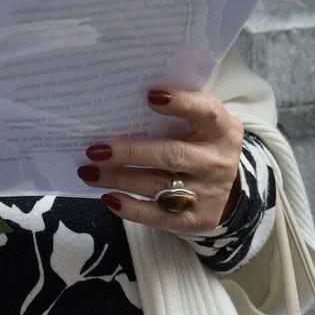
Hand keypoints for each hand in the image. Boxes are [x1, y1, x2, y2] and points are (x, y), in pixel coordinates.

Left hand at [77, 88, 245, 232]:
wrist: (225, 190)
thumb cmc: (198, 144)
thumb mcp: (198, 125)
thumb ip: (173, 113)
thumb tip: (120, 102)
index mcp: (221, 130)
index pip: (206, 112)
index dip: (182, 103)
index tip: (150, 95)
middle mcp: (218, 161)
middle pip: (172, 156)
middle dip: (130, 152)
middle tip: (95, 150)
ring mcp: (210, 193)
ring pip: (159, 186)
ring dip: (119, 179)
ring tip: (89, 172)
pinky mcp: (198, 219)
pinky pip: (160, 216)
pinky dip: (131, 208)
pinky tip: (109, 198)